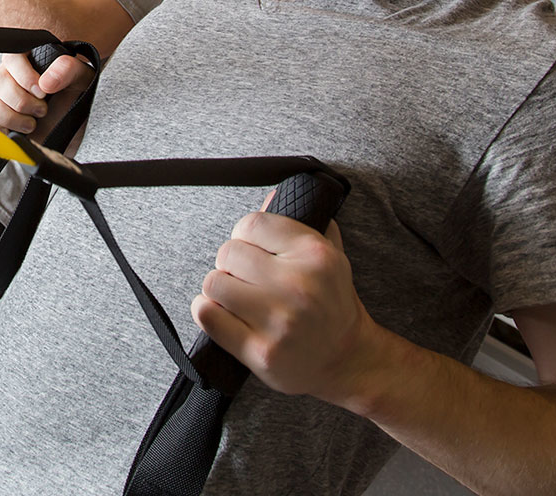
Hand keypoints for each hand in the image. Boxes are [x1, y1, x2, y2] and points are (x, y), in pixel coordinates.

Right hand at [0, 52, 87, 134]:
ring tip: (31, 124)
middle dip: (22, 101)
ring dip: (9, 117)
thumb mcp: (83, 80)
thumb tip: (46, 81)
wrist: (75, 131)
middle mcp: (12, 77)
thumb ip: (70, 70)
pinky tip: (7, 132)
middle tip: (43, 110)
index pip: (12, 57)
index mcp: (29, 61)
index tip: (43, 92)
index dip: (24, 76)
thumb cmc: (77, 99)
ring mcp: (1, 99)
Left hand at [191, 199, 377, 404]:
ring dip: (219, 290)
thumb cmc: (332, 304)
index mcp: (316, 255)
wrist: (348, 359)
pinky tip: (225, 315)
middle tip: (246, 279)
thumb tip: (269, 196)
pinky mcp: (260, 352)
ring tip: (237, 298)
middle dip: (230, 265)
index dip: (244, 236)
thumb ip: (300, 224)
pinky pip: (207, 316)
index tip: (251, 250)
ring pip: (214, 283)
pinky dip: (208, 312)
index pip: (251, 224)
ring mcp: (279, 321)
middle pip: (227, 253)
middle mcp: (299, 286)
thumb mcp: (330, 257)